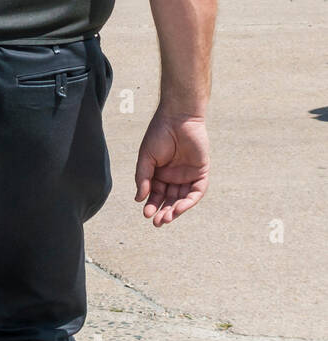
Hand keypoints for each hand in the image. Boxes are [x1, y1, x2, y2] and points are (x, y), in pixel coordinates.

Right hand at [135, 109, 208, 225]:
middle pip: (169, 199)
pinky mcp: (201, 173)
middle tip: (157, 222)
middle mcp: (173, 176)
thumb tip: (138, 199)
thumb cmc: (158, 134)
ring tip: (166, 219)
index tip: (145, 214)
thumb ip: (143, 177)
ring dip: (175, 210)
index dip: (151, 204)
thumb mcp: (146, 157)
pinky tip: (179, 208)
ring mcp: (187, 175)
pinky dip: (188, 201)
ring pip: (182, 199)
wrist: (178, 118)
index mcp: (159, 172)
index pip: (155, 193)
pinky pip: (196, 192)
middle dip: (163, 211)